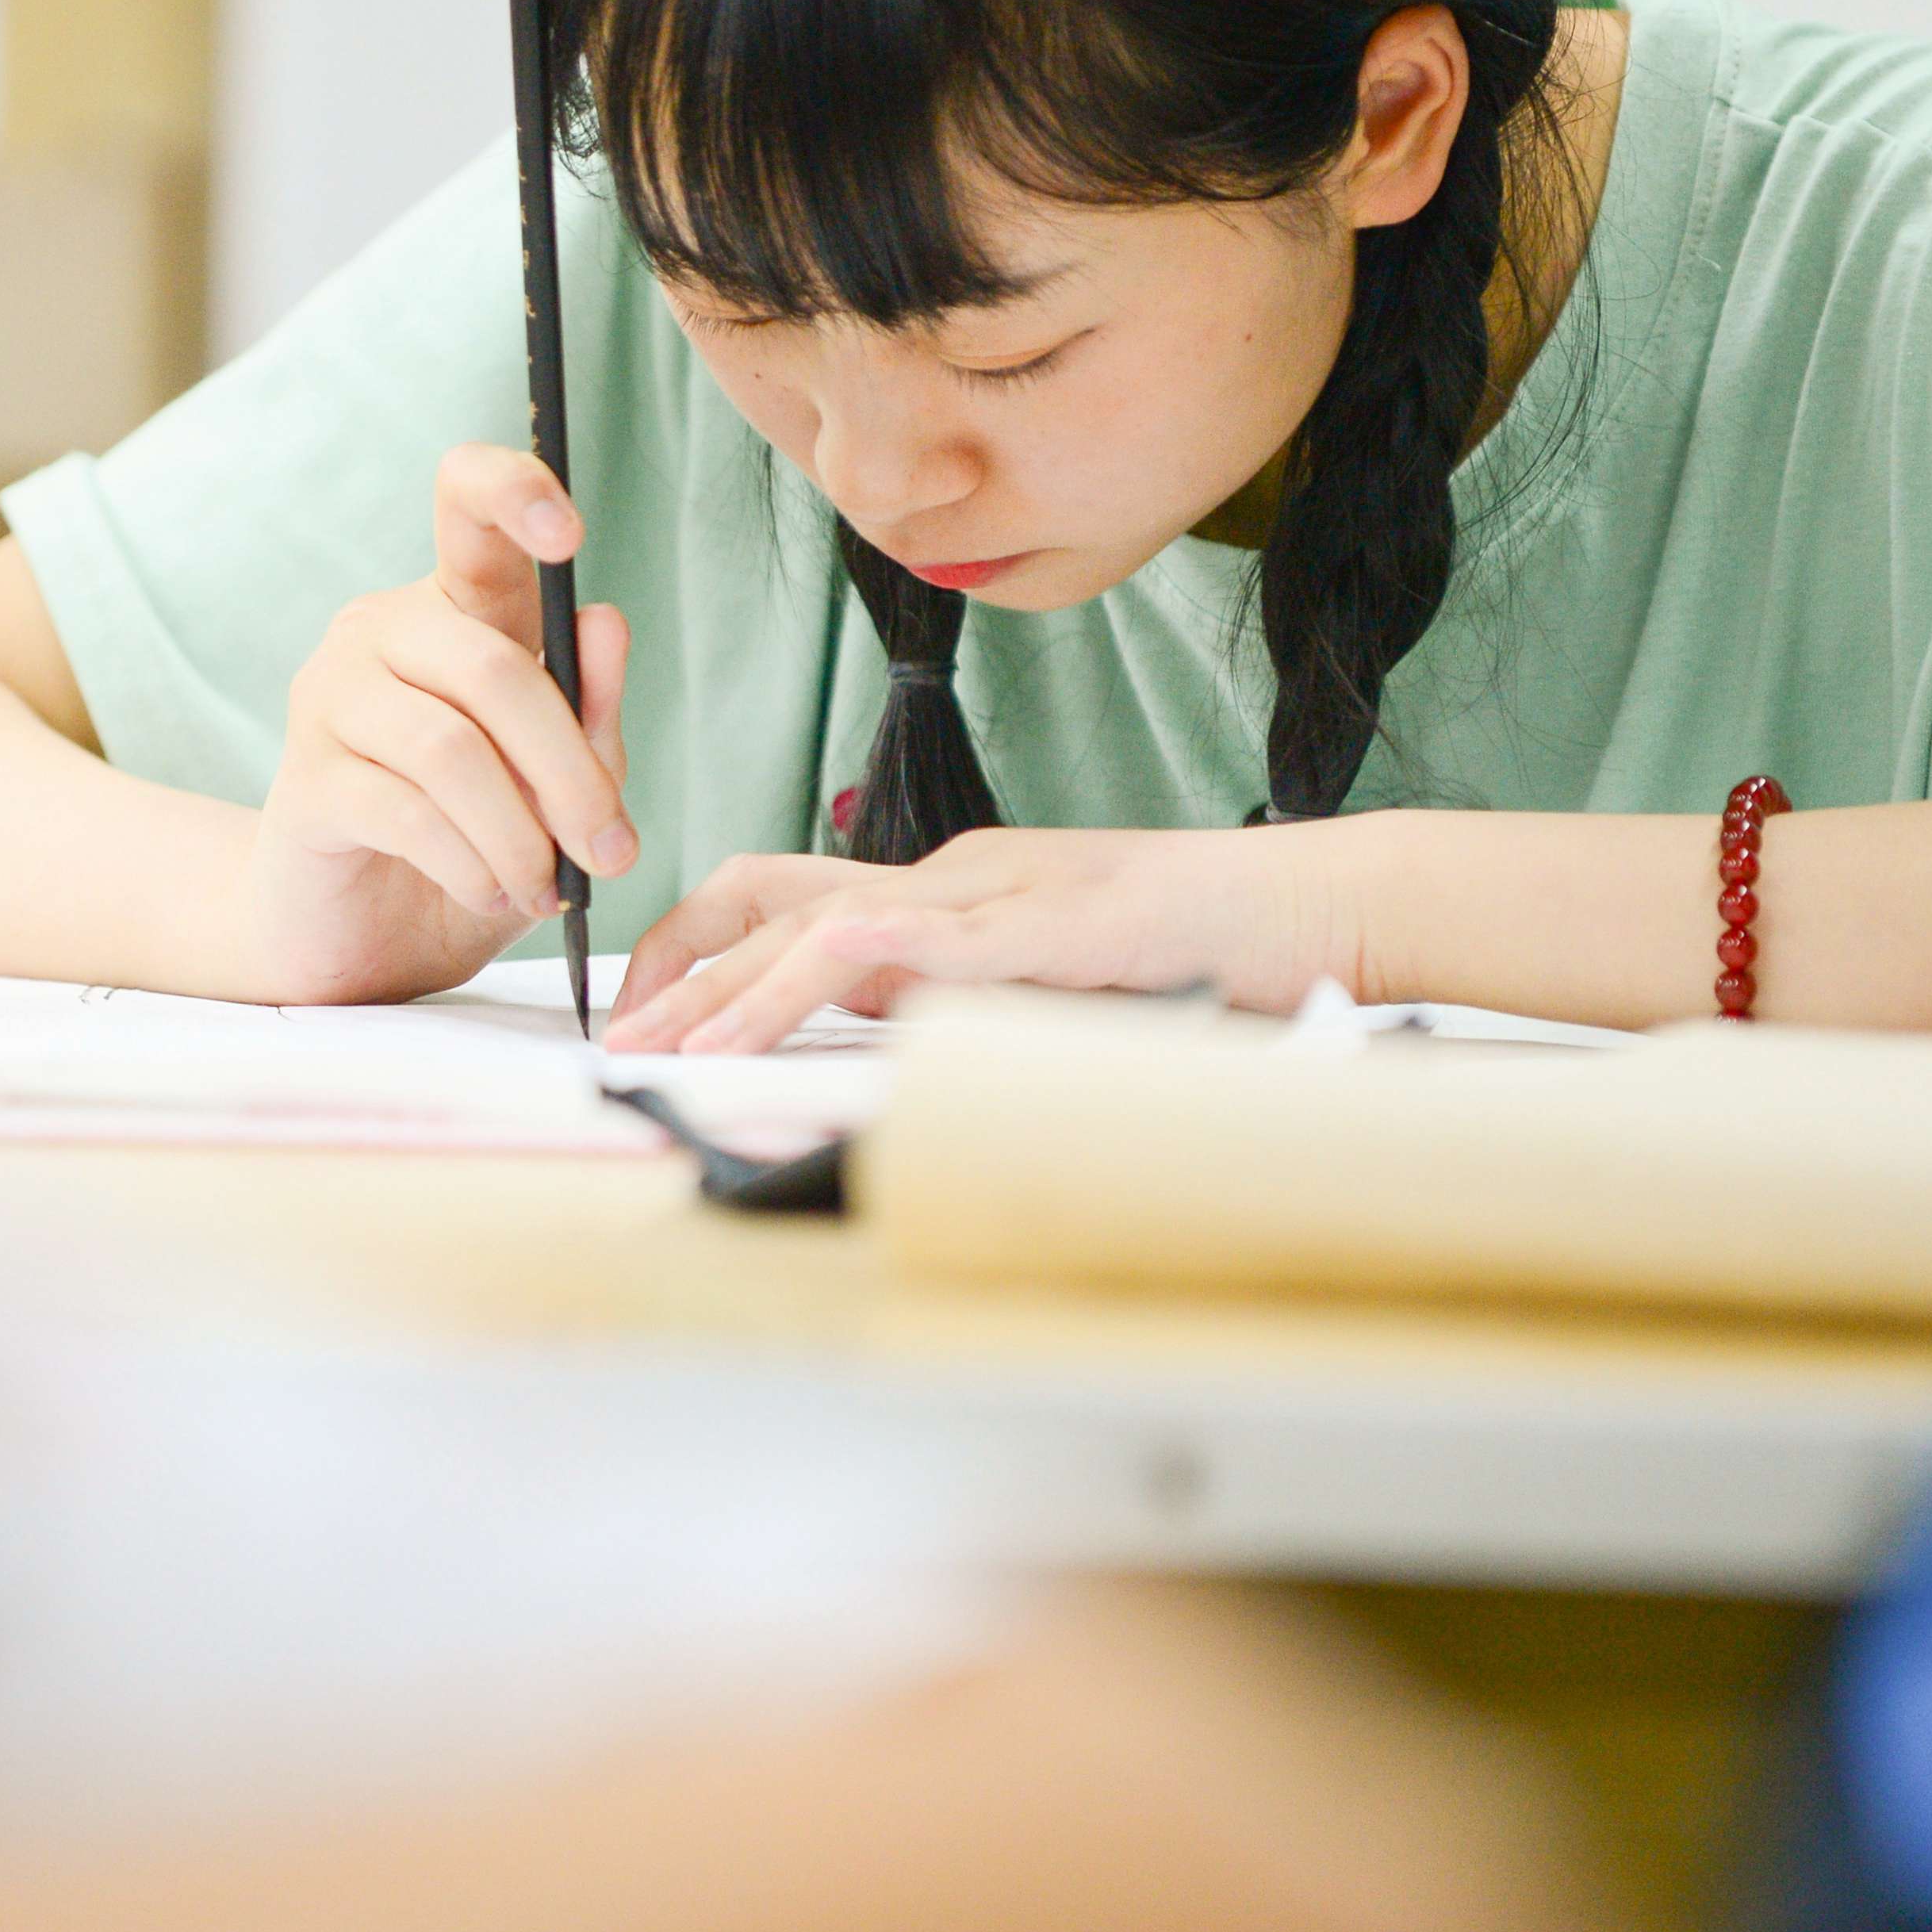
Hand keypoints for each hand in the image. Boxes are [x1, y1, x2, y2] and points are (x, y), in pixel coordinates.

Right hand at [240, 445, 634, 1003]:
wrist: (362, 934)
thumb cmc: (469, 842)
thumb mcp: (553, 786)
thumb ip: (586, 713)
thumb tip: (606, 620)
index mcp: (452, 608)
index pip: (464, 503)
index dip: (514, 493)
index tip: (570, 537)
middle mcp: (380, 631)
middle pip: (491, 668)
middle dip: (569, 772)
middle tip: (608, 852)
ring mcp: (329, 699)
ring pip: (450, 749)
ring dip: (519, 835)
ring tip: (543, 889)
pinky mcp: (305, 781)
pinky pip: (406, 813)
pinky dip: (468, 864)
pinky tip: (488, 892)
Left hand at [602, 816, 1387, 1050]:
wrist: (1308, 908)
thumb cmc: (1198, 955)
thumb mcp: (1049, 984)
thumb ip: (966, 999)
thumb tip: (885, 1039)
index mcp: (948, 892)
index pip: (789, 900)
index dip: (706, 948)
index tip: (654, 1012)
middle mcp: (951, 881)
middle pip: (775, 905)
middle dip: (687, 973)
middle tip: (623, 1041)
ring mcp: (993, 897)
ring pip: (821, 928)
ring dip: (737, 993)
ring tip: (674, 1049)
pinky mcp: (1045, 928)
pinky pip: (914, 944)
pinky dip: (838, 975)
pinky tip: (793, 1000)